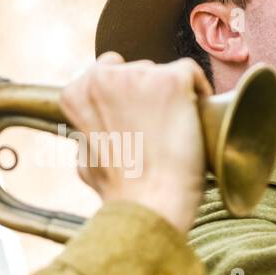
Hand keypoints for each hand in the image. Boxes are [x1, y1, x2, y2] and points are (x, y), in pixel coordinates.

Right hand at [59, 52, 210, 235]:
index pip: (107, 71)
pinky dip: (199, 92)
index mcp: (76, 93)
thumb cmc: (120, 192)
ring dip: (172, 96)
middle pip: (137, 69)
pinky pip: (192, 73)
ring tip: (174, 131)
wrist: (149, 204)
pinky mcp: (171, 80)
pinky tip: (195, 119)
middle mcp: (102, 76)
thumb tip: (92, 128)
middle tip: (159, 129)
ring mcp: (137, 75)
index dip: (128, 95)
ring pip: (163, 73)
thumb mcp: (85, 160)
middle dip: (150, 94)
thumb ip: (89, 132)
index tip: (140, 120)